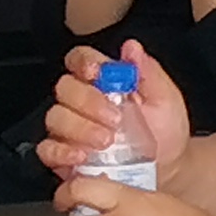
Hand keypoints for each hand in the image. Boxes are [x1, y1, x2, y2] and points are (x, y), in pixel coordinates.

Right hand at [35, 40, 192, 180]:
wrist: (168, 167)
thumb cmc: (164, 131)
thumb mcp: (165, 98)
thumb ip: (149, 72)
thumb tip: (132, 48)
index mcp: (104, 81)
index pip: (81, 59)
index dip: (83, 62)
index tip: (96, 73)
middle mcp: (81, 102)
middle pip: (65, 87)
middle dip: (88, 101)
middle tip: (115, 118)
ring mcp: (70, 128)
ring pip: (55, 117)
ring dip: (80, 128)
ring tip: (107, 140)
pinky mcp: (63, 155)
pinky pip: (47, 149)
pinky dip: (61, 151)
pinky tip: (82, 155)